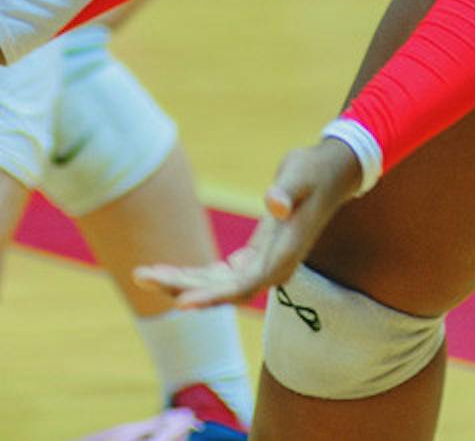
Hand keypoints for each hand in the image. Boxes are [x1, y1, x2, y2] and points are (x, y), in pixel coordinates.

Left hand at [133, 138, 360, 308]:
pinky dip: (197, 275)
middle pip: (222, 291)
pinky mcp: (258, 257)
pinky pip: (222, 275)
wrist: (332, 174)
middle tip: (142, 274)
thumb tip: (276, 205)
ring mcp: (265, 265)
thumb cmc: (314, 171)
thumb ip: (288, 191)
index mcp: (283, 257)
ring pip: (218, 286)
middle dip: (182, 287)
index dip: (211, 296)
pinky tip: (172, 272)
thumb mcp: (301, 174)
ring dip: (183, 282)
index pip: (243, 287)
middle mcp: (274, 269)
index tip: (181, 302)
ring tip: (145, 273)